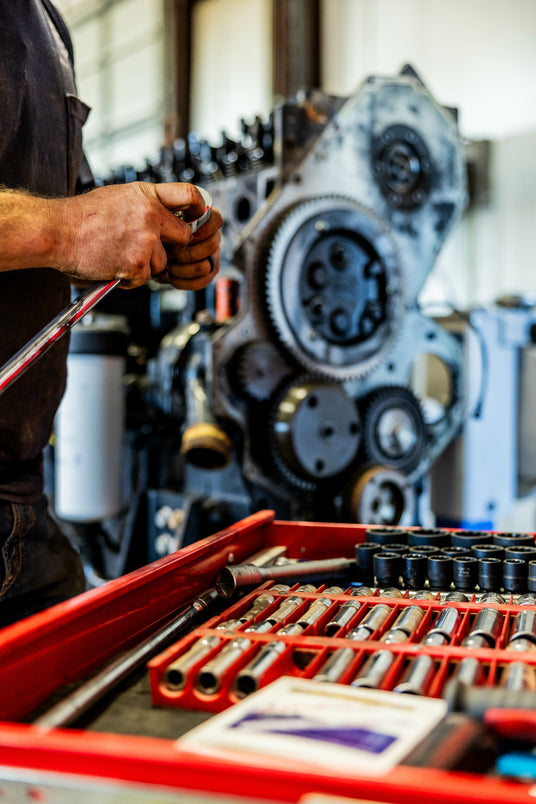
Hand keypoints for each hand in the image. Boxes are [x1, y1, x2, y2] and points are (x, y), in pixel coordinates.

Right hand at [54, 181, 220, 289]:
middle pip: (184, 237)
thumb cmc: (82, 217)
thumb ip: (146, 205)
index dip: (200, 209)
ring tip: (118, 253)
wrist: (58, 231)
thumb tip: (164, 216)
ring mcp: (146, 240)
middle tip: (145, 247)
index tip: (198, 217)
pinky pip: (145, 277)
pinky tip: (113, 264)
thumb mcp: (120, 197)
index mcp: (147, 195)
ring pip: (162, 262)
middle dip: (170, 246)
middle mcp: (151, 215)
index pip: (190, 195)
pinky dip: (131, 277)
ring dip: (145, 264)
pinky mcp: (138, 263)